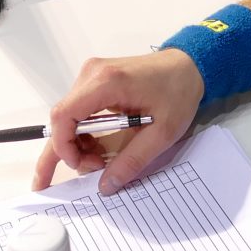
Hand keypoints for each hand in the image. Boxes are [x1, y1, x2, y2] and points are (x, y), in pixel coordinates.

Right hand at [31, 49, 203, 193]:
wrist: (188, 65)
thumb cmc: (178, 92)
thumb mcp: (162, 132)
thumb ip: (133, 160)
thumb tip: (106, 185)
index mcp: (106, 82)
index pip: (64, 115)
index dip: (63, 145)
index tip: (82, 165)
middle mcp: (92, 74)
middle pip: (61, 117)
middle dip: (66, 150)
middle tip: (75, 174)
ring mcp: (92, 75)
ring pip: (67, 116)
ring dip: (75, 143)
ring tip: (97, 161)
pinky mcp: (95, 80)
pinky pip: (77, 110)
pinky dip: (82, 132)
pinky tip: (97, 146)